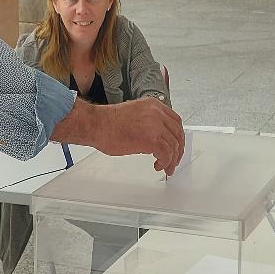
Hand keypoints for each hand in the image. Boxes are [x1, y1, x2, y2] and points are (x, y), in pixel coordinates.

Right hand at [56, 98, 185, 174]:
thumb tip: (156, 137)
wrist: (96, 124)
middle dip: (178, 149)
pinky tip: (158, 166)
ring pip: (174, 145)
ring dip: (172, 160)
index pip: (175, 120)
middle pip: (178, 133)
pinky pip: (166, 154)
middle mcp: (157, 112)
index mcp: (153, 105)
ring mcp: (155, 125)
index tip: (176, 145)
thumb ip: (148, 122)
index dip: (178, 135)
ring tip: (166, 168)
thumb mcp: (134, 115)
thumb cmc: (108, 123)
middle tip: (174, 160)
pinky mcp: (151, 139)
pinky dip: (165, 163)